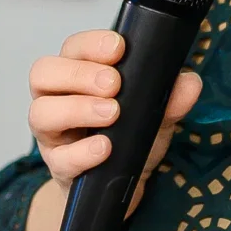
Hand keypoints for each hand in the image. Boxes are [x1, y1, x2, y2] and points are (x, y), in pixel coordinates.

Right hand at [21, 30, 202, 230]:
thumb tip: (189, 81)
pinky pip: (60, 158)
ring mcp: (53, 135)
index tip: (119, 48)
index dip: (91, 44)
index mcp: (77, 76)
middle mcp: (56, 100)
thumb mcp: (155, 116)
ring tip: (111, 114)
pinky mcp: (59, 167)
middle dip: (79, 74)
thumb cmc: (130, 139)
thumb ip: (171, 99)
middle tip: (114, 84)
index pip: (72, 49)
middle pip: (43, 73)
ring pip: (41, 113)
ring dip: (77, 109)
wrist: (125, 186)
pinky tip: (104, 148)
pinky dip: (83, 151)